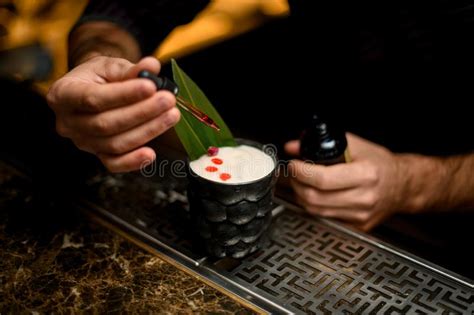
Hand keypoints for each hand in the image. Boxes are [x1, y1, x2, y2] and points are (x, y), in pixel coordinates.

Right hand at [47, 56, 179, 171]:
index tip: (151, 86)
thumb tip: (151, 67)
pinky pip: (114, 164)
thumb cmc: (99, 77)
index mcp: (63, 94)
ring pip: (114, 144)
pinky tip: (151, 153)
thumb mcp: (110, 66)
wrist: (92, 90)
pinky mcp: (97, 155)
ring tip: (171, 115)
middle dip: (142, 112)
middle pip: (106, 124)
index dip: (124, 94)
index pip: (93, 98)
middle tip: (168, 100)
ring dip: (147, 131)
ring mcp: (82, 142)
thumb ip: (130, 69)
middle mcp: (67, 122)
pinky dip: (134, 161)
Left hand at [285, 133, 408, 230]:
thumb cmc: (381, 165)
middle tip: (294, 173)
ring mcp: (361, 215)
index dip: (301, 172)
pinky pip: (326, 218)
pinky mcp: (357, 226)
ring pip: (316, 211)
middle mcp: (364, 198)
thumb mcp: (355, 146)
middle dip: (297, 184)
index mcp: (366, 175)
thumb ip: (322, 144)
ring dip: (302, 196)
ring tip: (302, 183)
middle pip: (315, 198)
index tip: (293, 164)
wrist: (402, 186)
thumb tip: (293, 147)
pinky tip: (315, 195)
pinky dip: (315, 207)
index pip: (323, 179)